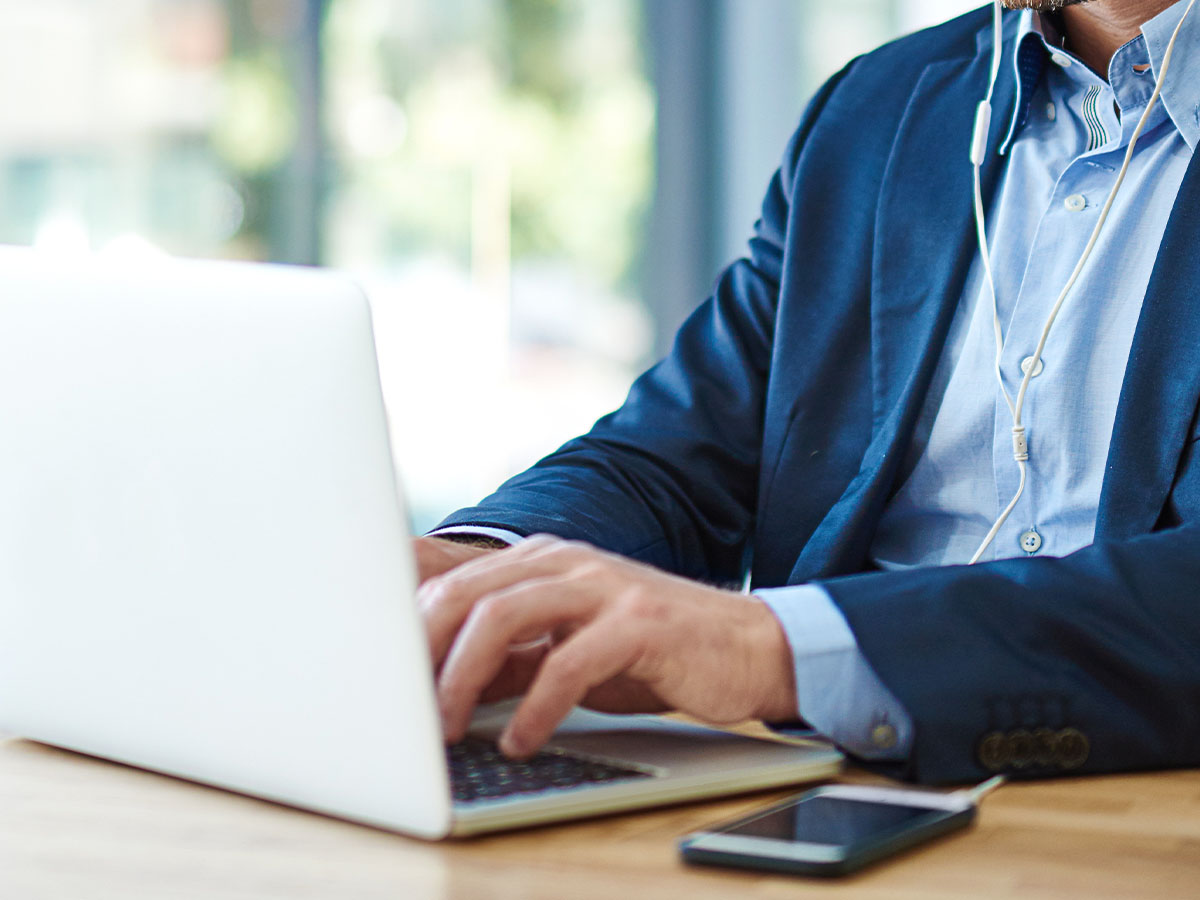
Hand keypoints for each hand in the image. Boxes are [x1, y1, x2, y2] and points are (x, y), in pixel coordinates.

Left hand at [418, 534, 797, 756]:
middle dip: (423, 653)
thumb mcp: (568, 649)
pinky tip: (520, 739)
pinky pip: (569, 661)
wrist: (746, 646)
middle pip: (467, 592)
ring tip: (445, 729)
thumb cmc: (651, 652)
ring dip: (463, 677)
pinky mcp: (640, 622)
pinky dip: (535, 705)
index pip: (455, 582)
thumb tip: (440, 688)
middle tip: (400, 711)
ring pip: (505, 615)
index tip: (381, 679)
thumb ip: (512, 657)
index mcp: (543, 561)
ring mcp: (603, 587)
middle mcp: (567, 562)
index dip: (409, 628)